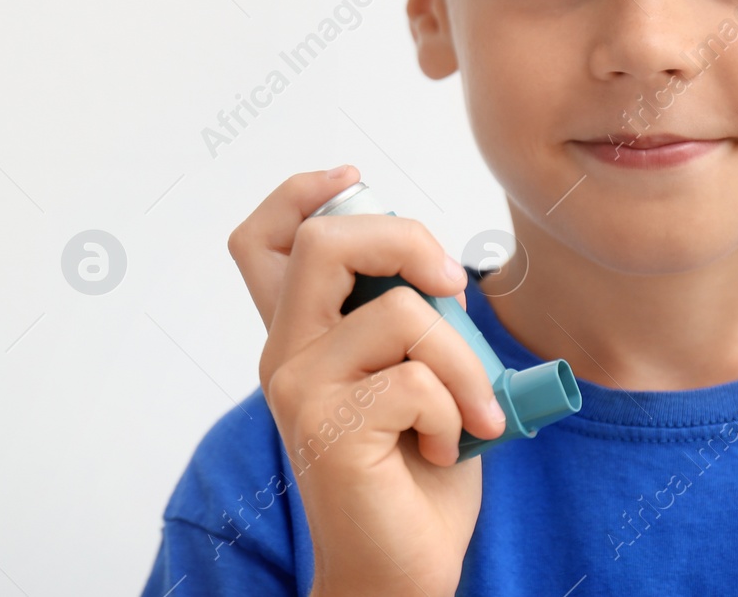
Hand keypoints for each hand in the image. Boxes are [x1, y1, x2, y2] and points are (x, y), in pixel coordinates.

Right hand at [227, 167, 506, 596]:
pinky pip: (416, 380)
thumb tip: (436, 271)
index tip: (352, 179)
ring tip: (474, 408)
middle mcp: (285, 354)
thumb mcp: (415, 374)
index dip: (299, 192)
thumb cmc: (415, 472)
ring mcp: (299, 388)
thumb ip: (405, 319)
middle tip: (452, 283)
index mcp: (302, 336)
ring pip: (396, 312)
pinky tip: (445, 447)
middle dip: (406, 239)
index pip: (263, 241)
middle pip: (324, 241)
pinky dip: (456, 410)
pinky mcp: (327, 428)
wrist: (401, 568)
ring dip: (462, 358)